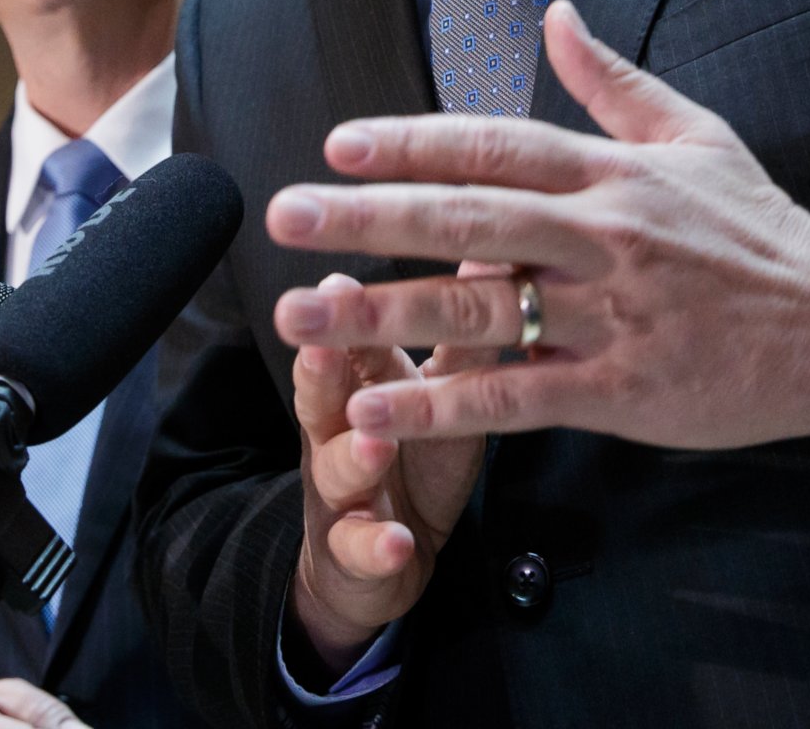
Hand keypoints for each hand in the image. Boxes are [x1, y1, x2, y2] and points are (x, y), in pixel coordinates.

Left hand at [268, 0, 809, 448]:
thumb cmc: (762, 235)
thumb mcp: (699, 136)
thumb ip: (614, 82)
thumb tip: (555, 16)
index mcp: (614, 173)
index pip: (496, 145)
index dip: (412, 141)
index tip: (338, 144)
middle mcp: (603, 238)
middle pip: (468, 218)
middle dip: (368, 217)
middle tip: (282, 216)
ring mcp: (610, 317)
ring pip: (480, 310)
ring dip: (382, 313)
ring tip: (300, 316)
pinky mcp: (620, 392)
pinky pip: (514, 397)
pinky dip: (441, 404)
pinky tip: (373, 407)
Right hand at [287, 272, 490, 671]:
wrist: (372, 558)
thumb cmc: (411, 453)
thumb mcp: (435, 392)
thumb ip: (456, 332)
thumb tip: (490, 251)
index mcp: (356, 386)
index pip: (344, 339)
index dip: (340, 312)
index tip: (340, 279)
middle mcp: (336, 432)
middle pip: (321, 395)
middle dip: (319, 372)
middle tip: (322, 346)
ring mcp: (340, 493)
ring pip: (335, 471)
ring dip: (352, 458)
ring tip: (373, 447)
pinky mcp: (352, 553)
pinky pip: (360, 552)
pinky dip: (375, 546)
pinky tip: (394, 542)